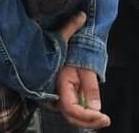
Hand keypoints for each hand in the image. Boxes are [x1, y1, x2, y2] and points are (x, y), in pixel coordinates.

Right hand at [53, 13, 110, 129]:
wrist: (63, 39)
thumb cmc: (72, 50)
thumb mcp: (85, 67)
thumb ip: (90, 87)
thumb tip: (96, 107)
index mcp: (59, 84)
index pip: (71, 108)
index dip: (87, 116)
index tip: (103, 116)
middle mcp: (54, 91)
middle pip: (69, 115)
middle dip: (88, 121)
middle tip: (105, 120)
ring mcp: (55, 92)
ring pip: (69, 114)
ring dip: (86, 119)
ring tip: (101, 117)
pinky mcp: (59, 92)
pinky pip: (70, 108)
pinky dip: (82, 113)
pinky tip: (92, 111)